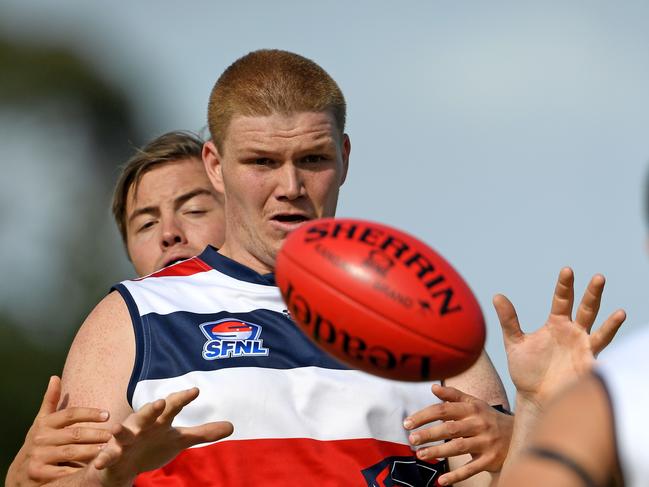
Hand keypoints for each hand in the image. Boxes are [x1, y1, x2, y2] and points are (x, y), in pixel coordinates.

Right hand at [6, 376, 111, 485]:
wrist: (19, 473)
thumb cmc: (38, 442)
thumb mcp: (41, 421)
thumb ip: (50, 401)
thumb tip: (55, 377)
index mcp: (44, 423)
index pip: (70, 414)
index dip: (89, 413)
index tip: (107, 415)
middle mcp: (41, 438)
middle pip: (73, 434)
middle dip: (95, 434)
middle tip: (113, 435)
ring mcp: (38, 456)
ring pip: (70, 452)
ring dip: (90, 451)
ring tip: (107, 449)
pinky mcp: (38, 473)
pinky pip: (62, 472)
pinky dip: (77, 470)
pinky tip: (92, 468)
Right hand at [89, 388, 232, 486]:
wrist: (126, 464)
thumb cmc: (153, 445)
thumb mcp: (180, 439)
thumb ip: (203, 432)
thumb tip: (232, 426)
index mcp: (160, 420)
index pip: (173, 406)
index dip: (182, 398)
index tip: (195, 391)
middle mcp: (142, 425)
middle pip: (148, 414)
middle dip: (153, 409)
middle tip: (161, 402)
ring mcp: (126, 439)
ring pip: (123, 432)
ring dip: (121, 430)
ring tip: (116, 428)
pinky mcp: (112, 454)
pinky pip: (107, 456)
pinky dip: (104, 458)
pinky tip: (101, 461)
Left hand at [403, 384, 513, 485]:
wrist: (519, 434)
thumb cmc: (487, 417)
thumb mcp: (473, 403)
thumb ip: (453, 396)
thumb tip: (433, 387)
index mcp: (472, 408)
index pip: (444, 409)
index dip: (424, 415)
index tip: (408, 422)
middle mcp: (478, 424)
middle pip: (450, 428)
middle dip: (428, 433)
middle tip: (411, 439)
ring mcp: (485, 442)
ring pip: (458, 448)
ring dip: (437, 451)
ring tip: (420, 454)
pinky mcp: (490, 459)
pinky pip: (471, 468)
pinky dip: (456, 476)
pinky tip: (441, 480)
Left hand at [494, 267, 625, 405]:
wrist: (534, 398)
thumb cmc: (526, 370)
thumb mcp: (515, 343)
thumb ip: (509, 320)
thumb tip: (497, 296)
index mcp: (556, 324)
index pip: (562, 299)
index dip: (565, 285)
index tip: (567, 270)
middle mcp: (574, 333)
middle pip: (587, 309)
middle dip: (593, 294)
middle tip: (599, 278)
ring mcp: (584, 349)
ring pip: (601, 332)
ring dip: (611, 323)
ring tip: (621, 312)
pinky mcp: (589, 367)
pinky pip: (602, 360)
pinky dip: (609, 356)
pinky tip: (614, 352)